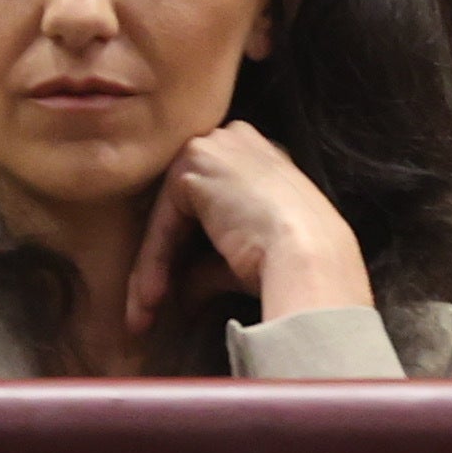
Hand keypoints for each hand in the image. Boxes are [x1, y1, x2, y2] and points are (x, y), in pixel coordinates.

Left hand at [121, 120, 375, 341]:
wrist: (308, 256)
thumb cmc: (293, 259)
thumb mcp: (246, 254)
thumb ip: (210, 261)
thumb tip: (182, 290)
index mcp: (260, 155)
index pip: (209, 196)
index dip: (189, 243)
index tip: (175, 287)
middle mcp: (235, 140)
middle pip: (184, 203)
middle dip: (165, 256)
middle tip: (150, 302)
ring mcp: (213, 146)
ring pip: (169, 215)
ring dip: (154, 267)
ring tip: (144, 312)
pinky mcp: (192, 164)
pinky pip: (163, 221)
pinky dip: (154, 262)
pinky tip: (151, 298)